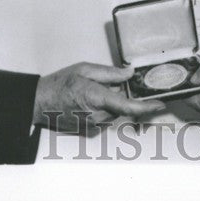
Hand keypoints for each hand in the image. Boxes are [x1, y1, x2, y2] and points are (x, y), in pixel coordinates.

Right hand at [33, 62, 164, 132]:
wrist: (40, 103)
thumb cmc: (60, 84)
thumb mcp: (85, 69)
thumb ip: (110, 73)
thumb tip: (129, 74)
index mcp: (96, 98)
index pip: (128, 106)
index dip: (147, 107)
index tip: (159, 104)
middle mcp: (97, 116)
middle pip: (122, 107)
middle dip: (121, 96)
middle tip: (107, 84)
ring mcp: (93, 126)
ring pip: (115, 113)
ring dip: (111, 103)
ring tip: (92, 93)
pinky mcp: (90, 131)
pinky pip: (106, 119)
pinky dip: (104, 110)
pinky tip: (88, 102)